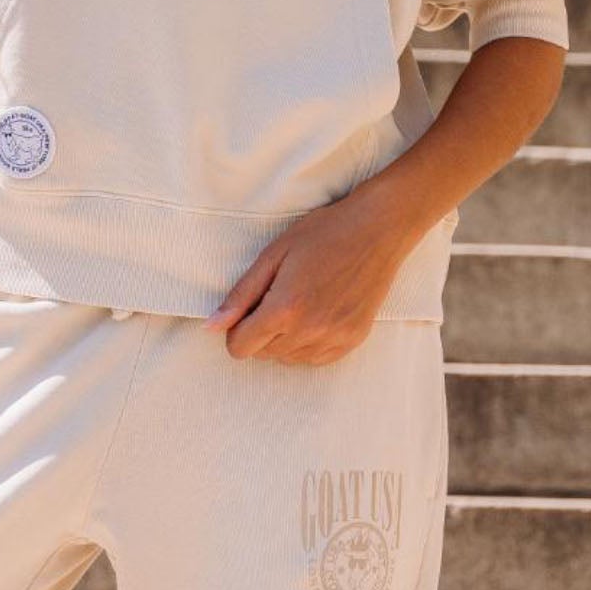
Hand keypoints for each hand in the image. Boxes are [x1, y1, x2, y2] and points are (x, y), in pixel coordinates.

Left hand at [204, 179, 427, 365]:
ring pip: (288, 359)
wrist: (379, 229)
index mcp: (285, 309)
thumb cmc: (323, 234)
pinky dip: (309, 343)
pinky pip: (314, 360)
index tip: (251, 307)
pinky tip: (319, 312)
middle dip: (262, 330)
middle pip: (263, 354)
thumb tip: (212, 328)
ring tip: (303, 301)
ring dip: (285, 338)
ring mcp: (333, 339)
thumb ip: (241, 296)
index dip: (238, 329)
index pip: (239, 348)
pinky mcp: (351, 342)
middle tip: (282, 295)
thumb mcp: (273, 255)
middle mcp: (309, 331)